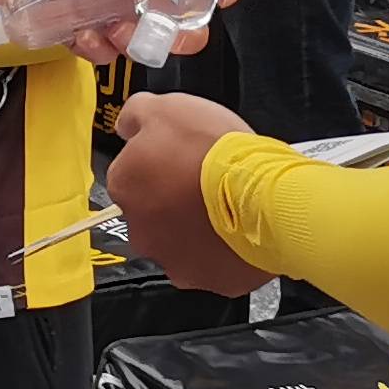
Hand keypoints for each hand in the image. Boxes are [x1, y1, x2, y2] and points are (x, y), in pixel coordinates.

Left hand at [108, 92, 259, 294]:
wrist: (264, 195)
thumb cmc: (215, 151)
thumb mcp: (166, 107)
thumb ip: (135, 115)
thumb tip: (126, 125)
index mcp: (123, 186)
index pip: (130, 172)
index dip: (157, 160)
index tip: (180, 155)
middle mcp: (139, 230)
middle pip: (151, 210)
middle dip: (171, 197)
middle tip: (202, 178)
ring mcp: (172, 260)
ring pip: (178, 240)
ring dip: (194, 226)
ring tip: (225, 204)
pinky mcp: (208, 280)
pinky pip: (211, 262)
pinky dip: (221, 248)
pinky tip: (238, 228)